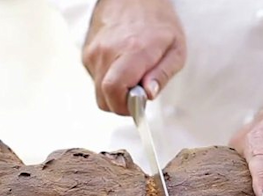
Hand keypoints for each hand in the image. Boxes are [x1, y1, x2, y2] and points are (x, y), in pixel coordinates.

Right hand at [83, 0, 185, 114]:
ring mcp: (93, 52)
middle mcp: (107, 52)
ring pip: (98, 92)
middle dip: (121, 104)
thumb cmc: (157, 22)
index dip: (126, 107)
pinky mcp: (87, 53)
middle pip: (104, 99)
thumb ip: (162, 75)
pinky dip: (108, 81)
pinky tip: (121, 66)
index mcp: (132, 51)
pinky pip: (95, 80)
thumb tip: (148, 95)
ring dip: (115, 92)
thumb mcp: (175, 49)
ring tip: (131, 75)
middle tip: (137, 93)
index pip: (114, 91)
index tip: (139, 104)